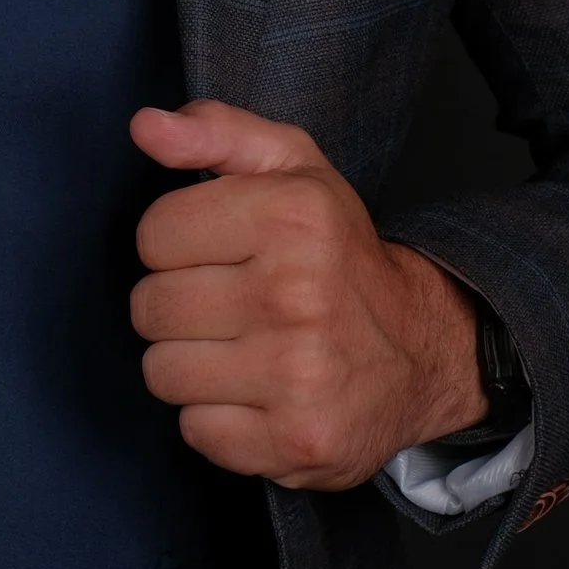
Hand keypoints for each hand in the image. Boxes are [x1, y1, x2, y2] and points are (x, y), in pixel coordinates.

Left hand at [127, 100, 484, 488]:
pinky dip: (217, 419)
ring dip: (192, 365)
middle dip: (180, 306)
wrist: (422, 351)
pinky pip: (194, 431)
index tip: (222, 252)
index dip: (178, 244)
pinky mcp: (294, 442)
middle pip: (150, 307)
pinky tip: (258, 396)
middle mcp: (296, 295)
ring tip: (242, 351)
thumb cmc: (338, 255)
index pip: (153, 234)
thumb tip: (145, 126)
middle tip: (231, 305)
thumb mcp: (293, 170)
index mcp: (293, 215)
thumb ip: (218, 132)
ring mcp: (297, 376)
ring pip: (162, 372)